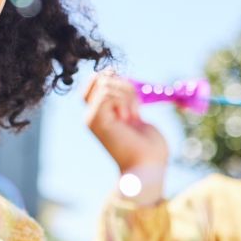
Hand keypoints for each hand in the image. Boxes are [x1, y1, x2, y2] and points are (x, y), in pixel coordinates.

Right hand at [83, 71, 168, 200]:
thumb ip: (122, 96)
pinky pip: (107, 93)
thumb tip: (111, 72)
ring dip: (127, 94)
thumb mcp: (135, 114)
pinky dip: (124, 100)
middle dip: (121, 83)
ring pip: (104, 83)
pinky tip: (130, 118)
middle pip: (96, 79)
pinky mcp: (96, 121)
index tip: (132, 97)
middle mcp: (91, 116)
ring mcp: (92, 118)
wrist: (148, 168)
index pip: (96, 81)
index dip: (115, 79)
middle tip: (134, 105)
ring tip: (134, 115)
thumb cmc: (148, 147)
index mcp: (100, 115)